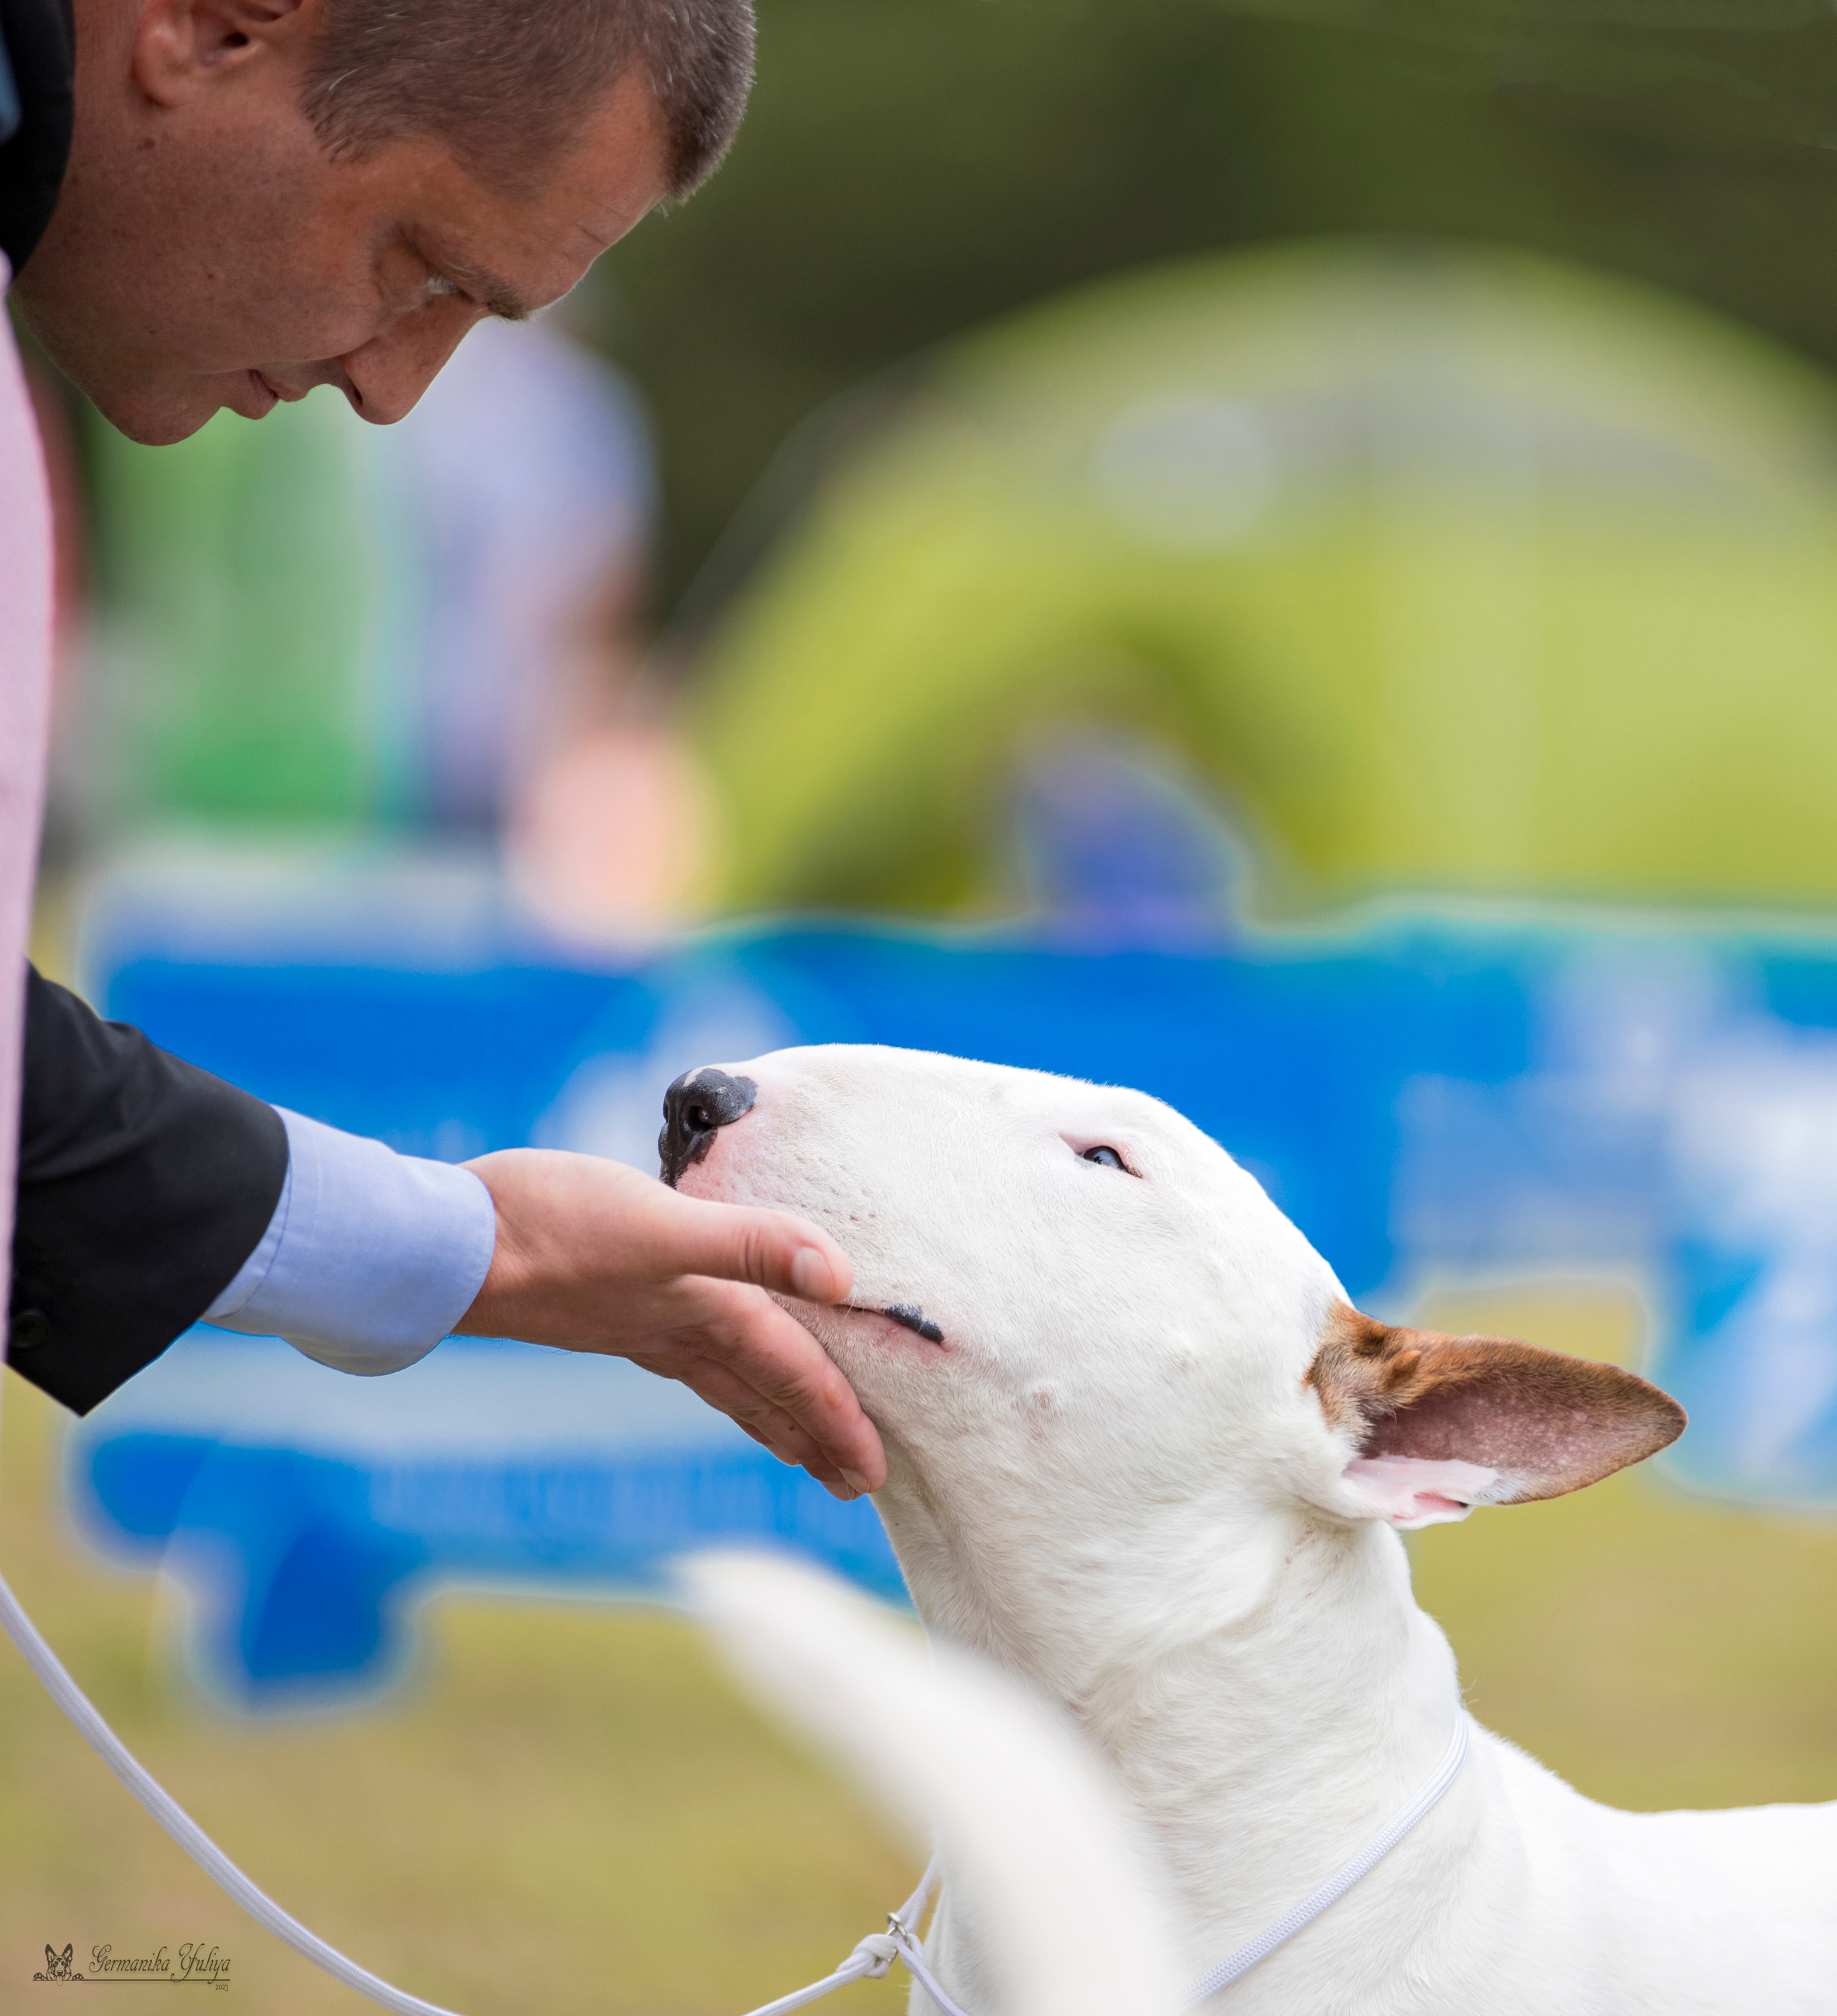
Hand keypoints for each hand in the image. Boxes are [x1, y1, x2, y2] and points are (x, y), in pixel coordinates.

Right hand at [454, 1149, 884, 1499]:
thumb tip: (838, 1275)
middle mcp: (676, 1330)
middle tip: (857, 1483)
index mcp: (704, 1312)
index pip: (791, 1372)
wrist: (443, 1247)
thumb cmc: (550, 1229)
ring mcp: (637, 1324)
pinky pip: (684, 1352)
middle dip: (813, 1437)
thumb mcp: (659, 1223)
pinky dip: (716, 1368)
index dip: (839, 1416)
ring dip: (768, 1413)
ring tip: (796, 1443)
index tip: (877, 1470)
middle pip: (764, 1394)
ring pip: (724, 1380)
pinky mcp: (603, 1304)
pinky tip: (702, 1356)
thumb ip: (750, 1244)